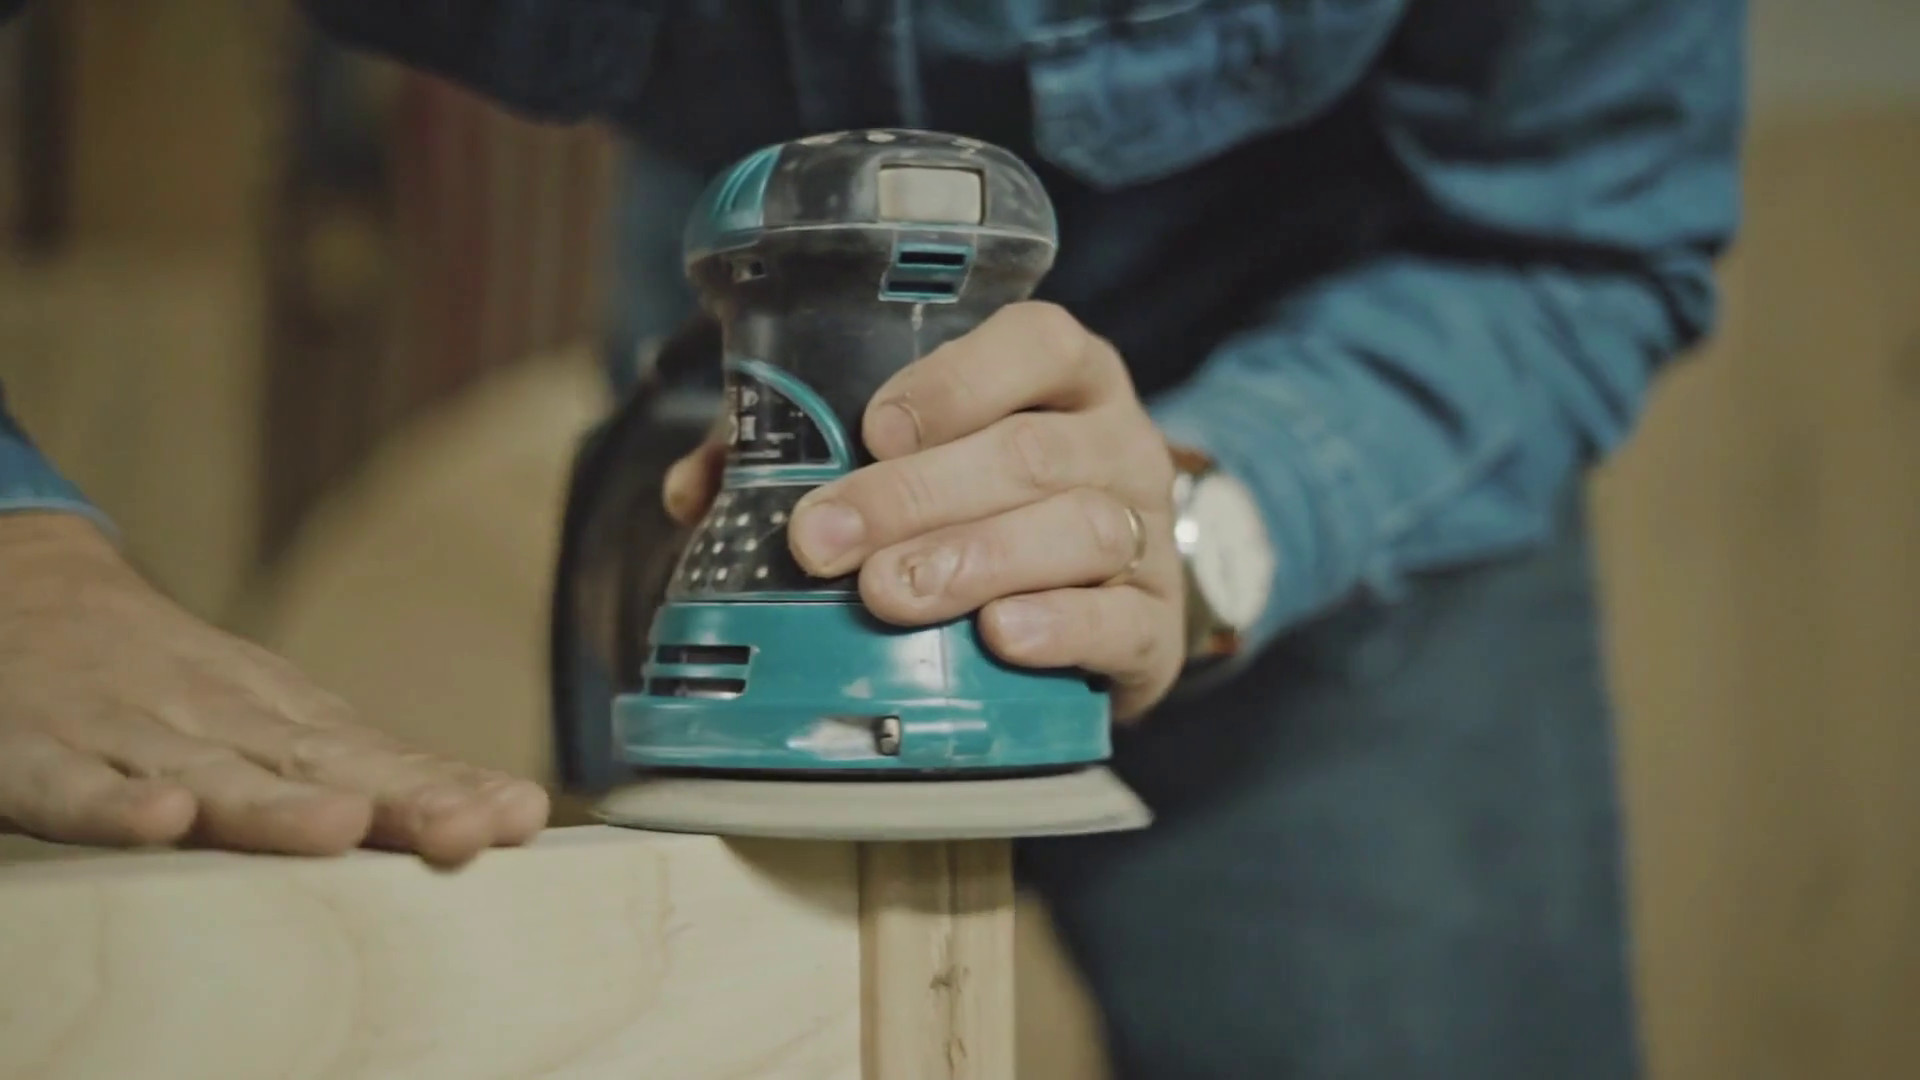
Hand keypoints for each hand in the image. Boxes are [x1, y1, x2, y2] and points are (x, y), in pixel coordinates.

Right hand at [0, 513, 548, 865]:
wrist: (20, 595)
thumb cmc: (163, 687)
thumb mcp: (266, 722)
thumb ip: (361, 774)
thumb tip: (492, 814)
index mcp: (284, 720)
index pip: (381, 760)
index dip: (448, 788)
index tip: (519, 813)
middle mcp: (224, 723)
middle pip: (321, 767)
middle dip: (399, 799)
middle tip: (468, 827)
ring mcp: (134, 734)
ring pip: (214, 775)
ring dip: (277, 805)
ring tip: (343, 824)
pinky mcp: (43, 754)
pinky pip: (80, 785)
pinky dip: (118, 801)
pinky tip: (164, 816)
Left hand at [665, 302, 1185, 719]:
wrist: (1110, 594)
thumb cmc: (992, 503)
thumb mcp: (921, 455)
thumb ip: (813, 451)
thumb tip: (696, 491)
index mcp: (1064, 377)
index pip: (1037, 343)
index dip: (956, 380)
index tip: (873, 427)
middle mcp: (1116, 443)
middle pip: (1031, 452)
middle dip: (915, 496)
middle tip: (823, 540)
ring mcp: (1148, 533)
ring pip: (1080, 530)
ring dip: (974, 560)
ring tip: (890, 594)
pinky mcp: (1157, 623)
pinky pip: (1125, 619)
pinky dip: (1061, 627)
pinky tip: (999, 635)